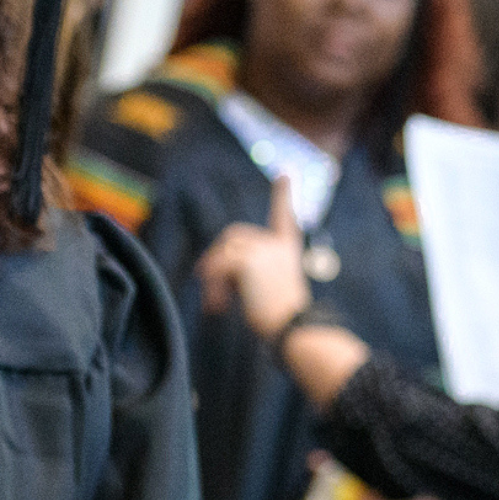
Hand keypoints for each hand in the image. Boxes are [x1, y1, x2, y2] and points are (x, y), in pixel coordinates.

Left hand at [198, 178, 313, 339]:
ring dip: (213, 278)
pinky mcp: (249, 259)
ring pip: (222, 252)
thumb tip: (207, 271)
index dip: (283, 194)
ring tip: (216, 305)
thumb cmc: (280, 318)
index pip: (284, 216)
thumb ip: (245, 271)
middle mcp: (276, 244)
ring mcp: (263, 248)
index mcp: (286, 249)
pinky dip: (212, 286)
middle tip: (211, 293)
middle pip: (233, 237)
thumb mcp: (265, 288)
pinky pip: (218, 266)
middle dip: (216, 259)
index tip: (286, 174)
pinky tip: (220, 306)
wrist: (291, 325)